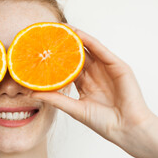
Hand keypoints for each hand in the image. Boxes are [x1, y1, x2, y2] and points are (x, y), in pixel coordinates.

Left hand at [31, 25, 153, 154]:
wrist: (125, 129)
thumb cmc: (103, 122)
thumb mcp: (74, 108)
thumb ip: (55, 98)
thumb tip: (32, 93)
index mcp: (85, 84)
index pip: (68, 67)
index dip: (56, 59)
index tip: (41, 52)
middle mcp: (95, 74)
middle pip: (77, 55)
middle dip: (64, 45)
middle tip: (49, 34)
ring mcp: (107, 69)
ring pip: (89, 49)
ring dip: (76, 38)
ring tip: (61, 28)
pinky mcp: (118, 66)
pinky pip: (102, 50)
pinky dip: (90, 41)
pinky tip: (78, 34)